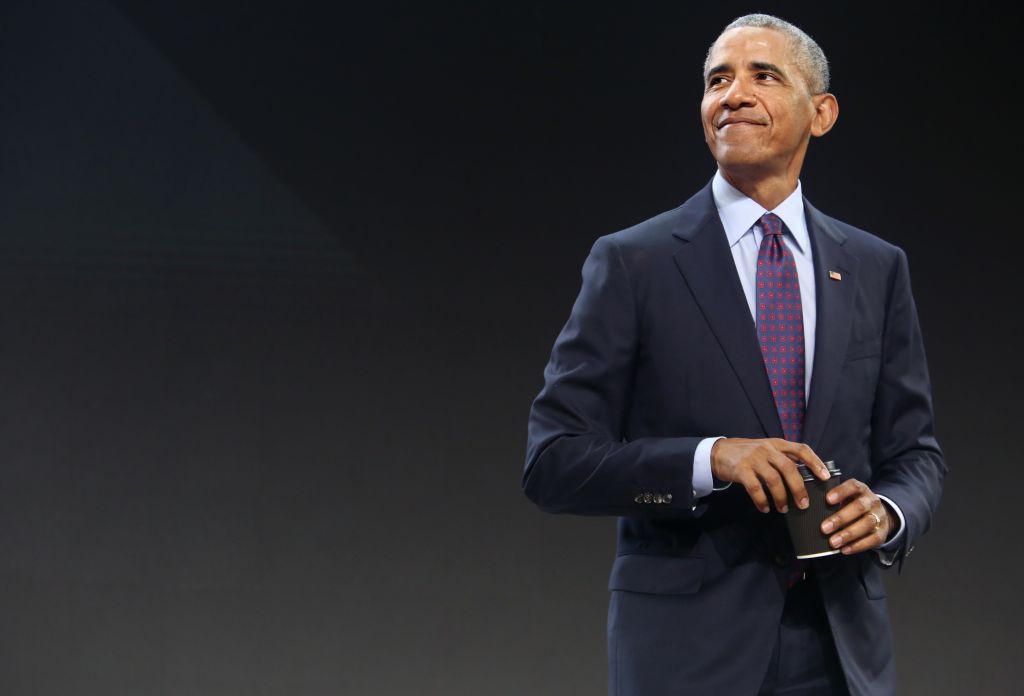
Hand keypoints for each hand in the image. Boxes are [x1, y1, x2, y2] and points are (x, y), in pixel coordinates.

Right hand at [710, 438, 831, 513]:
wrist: (718, 452)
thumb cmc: (746, 454)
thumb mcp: (765, 449)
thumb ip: (782, 459)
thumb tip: (803, 478)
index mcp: (776, 444)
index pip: (801, 449)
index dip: (815, 462)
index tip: (825, 477)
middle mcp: (767, 449)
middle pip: (789, 469)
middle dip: (799, 489)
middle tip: (804, 505)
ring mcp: (753, 459)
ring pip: (774, 480)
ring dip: (781, 498)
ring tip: (783, 509)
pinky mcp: (741, 470)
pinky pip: (756, 489)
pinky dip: (762, 501)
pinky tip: (765, 508)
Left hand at [820, 479, 892, 553]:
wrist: (878, 515)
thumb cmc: (853, 505)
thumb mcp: (846, 498)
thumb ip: (832, 502)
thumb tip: (810, 509)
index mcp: (861, 489)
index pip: (853, 486)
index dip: (841, 492)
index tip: (827, 499)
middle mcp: (872, 501)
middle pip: (859, 507)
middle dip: (841, 518)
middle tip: (824, 528)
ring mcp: (879, 516)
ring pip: (867, 524)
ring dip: (848, 534)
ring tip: (833, 542)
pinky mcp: (882, 532)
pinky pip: (873, 539)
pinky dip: (858, 545)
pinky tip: (845, 549)